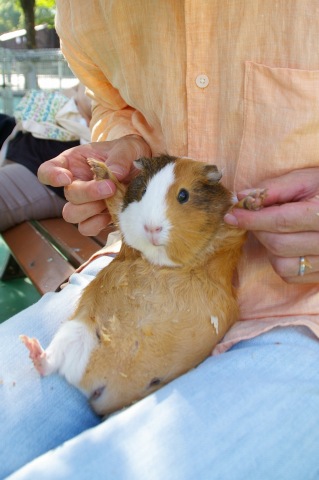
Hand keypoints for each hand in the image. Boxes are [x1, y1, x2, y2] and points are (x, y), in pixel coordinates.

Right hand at [38, 135, 150, 234]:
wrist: (144, 171)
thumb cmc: (129, 154)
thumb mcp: (128, 148)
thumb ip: (120, 158)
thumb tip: (114, 173)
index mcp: (73, 163)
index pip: (47, 171)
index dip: (51, 176)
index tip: (65, 178)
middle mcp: (74, 183)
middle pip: (68, 195)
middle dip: (88, 193)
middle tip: (110, 187)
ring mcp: (84, 203)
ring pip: (72, 214)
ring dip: (92, 210)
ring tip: (112, 199)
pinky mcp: (95, 218)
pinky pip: (87, 228)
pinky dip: (98, 223)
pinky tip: (112, 213)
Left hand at [224, 168, 318, 283]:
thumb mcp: (307, 180)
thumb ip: (275, 188)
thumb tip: (242, 197)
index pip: (282, 221)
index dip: (252, 218)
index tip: (231, 215)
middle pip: (278, 245)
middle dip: (258, 231)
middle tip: (254, 218)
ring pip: (281, 265)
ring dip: (270, 248)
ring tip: (276, 231)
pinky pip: (290, 276)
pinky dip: (280, 262)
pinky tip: (287, 245)